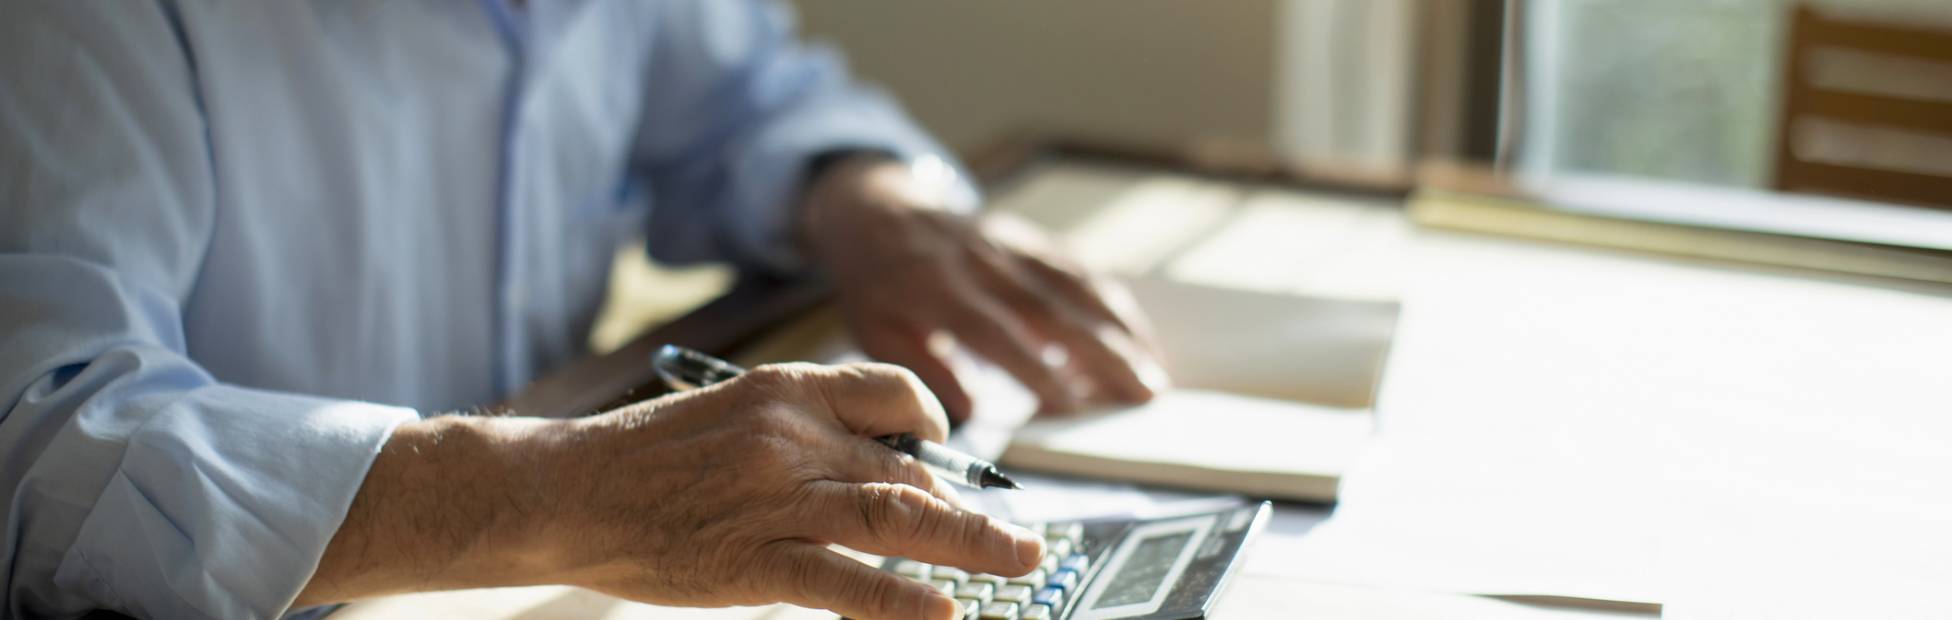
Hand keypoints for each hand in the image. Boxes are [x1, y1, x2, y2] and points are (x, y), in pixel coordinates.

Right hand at [543, 363, 1042, 618]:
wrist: (565, 491)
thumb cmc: (644, 459)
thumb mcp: (731, 413)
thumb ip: (802, 432)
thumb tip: (878, 466)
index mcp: (785, 390)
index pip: (893, 393)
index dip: (936, 426)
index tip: (952, 457)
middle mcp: (792, 438)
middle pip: (909, 467)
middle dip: (968, 506)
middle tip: (1019, 536)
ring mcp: (776, 501)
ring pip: (898, 517)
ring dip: (972, 542)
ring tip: (1023, 561)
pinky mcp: (754, 563)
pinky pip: (846, 583)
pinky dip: (903, 600)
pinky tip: (945, 610)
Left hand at [802, 156, 1167, 420]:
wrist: (878, 209)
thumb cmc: (877, 283)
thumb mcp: (878, 329)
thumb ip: (925, 369)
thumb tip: (971, 415)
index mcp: (936, 288)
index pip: (994, 331)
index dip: (1034, 368)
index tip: (1072, 406)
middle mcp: (982, 262)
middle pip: (1051, 308)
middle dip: (1102, 352)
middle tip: (1143, 394)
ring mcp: (1011, 246)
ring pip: (1075, 286)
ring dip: (1121, 329)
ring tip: (1154, 373)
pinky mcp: (1029, 239)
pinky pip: (1078, 270)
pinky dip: (1113, 304)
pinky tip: (1139, 338)